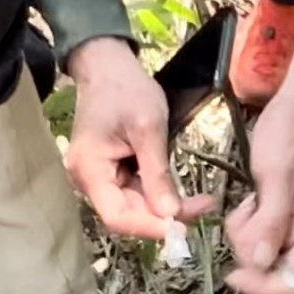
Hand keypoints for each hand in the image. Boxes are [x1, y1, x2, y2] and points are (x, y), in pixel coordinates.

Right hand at [64, 38, 214, 239]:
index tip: (181, 227)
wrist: (108, 65)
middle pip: (128, 214)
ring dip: (167, 206)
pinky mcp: (112, 172)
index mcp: (90, 169)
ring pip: (135, 206)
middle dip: (165, 216)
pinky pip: (136, 192)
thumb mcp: (148, 128)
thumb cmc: (125, 89)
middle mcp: (89, 180)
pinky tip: (183, 192)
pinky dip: (160, 193)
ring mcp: (100, 176)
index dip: (148, 227)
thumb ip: (158, 174)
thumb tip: (170, 214)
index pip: (117, 217)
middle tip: (204, 207)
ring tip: (202, 201)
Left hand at [225, 90, 293, 293]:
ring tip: (247, 206)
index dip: (264, 286)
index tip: (234, 272)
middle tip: (243, 220)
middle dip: (251, 255)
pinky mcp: (281, 217)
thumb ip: (271, 222)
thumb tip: (261, 263)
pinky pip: (260, 238)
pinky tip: (248, 203)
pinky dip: (247, 227)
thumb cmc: (290, 137)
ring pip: (264, 256)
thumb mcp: (277, 176)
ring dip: (247, 238)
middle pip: (277, 272)